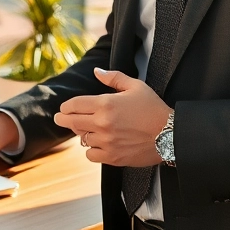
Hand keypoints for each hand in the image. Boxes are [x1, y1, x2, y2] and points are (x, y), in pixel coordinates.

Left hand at [54, 68, 170, 166]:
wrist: (169, 135)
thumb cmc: (153, 109)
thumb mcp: (136, 86)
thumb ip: (113, 78)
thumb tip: (96, 72)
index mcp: (106, 104)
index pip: (74, 104)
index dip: (66, 106)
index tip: (64, 108)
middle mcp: (102, 123)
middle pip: (71, 121)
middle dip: (63, 119)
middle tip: (60, 118)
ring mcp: (106, 141)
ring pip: (81, 138)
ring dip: (82, 133)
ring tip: (86, 129)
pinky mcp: (112, 156)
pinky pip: (90, 155)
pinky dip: (91, 150)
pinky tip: (97, 144)